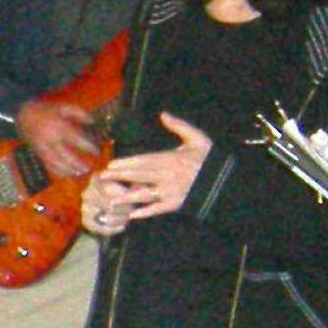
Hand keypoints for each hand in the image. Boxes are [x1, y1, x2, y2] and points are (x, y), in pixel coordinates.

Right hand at [14, 94, 106, 180]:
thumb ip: (79, 113)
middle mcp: (51, 139)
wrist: (24, 114)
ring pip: (56, 163)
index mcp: (59, 126)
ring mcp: (43, 148)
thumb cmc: (47, 110)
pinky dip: (58, 172)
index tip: (97, 151)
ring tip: (80, 173)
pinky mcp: (38, 153)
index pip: (76, 139)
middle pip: (65, 155)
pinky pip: (48, 165)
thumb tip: (92, 122)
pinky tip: (67, 174)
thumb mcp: (64, 107)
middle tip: (89, 168)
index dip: (88, 147)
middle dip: (77, 163)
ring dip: (68, 170)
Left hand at [81, 115, 210, 233]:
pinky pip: (157, 209)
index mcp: (171, 159)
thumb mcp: (196, 138)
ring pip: (145, 194)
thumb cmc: (209, 158)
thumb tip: (162, 113)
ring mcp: (171, 192)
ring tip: (111, 200)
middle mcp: (168, 176)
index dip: (126, 163)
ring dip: (127, 197)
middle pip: (139, 176)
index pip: (143, 161)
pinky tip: (132, 214)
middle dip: (120, 177)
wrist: (225, 180)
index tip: (112, 165)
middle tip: (102, 178)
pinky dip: (145, 212)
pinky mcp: (176, 204)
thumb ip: (179, 126)